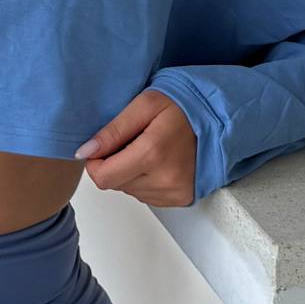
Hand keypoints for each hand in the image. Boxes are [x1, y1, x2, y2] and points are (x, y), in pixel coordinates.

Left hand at [72, 90, 198, 207]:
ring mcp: (174, 193)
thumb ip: (113, 130)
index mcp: (152, 153)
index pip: (103, 177)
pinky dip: (145, 180)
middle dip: (114, 164)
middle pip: (115, 184)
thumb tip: (85, 152)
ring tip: (148, 149)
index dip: (94, 163)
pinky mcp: (181, 199)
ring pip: (130, 190)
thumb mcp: (144, 104)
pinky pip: (147, 195)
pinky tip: (158, 162)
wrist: (219, 119)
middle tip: (131, 142)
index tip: (101, 147)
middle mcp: (164, 180)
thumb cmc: (183, 107)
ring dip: (130, 173)